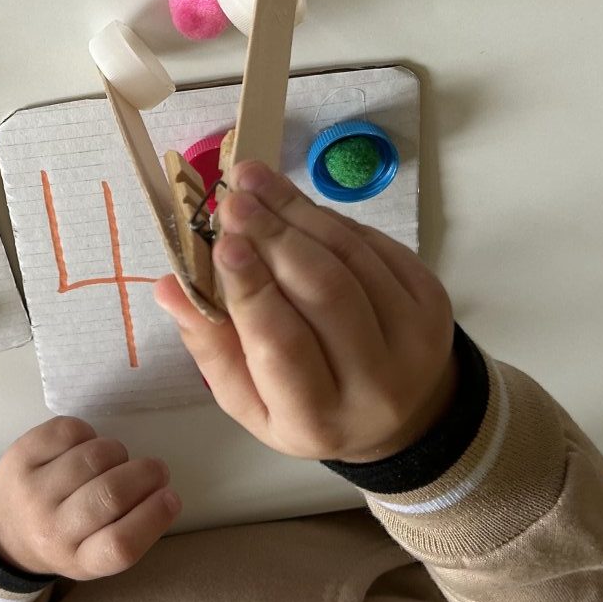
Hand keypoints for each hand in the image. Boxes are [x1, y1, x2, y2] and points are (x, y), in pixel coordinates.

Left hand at [0, 417, 181, 579]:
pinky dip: (89, 433)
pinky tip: (87, 446)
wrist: (3, 529)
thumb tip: (163, 492)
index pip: (120, 546)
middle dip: (145, 474)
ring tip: (117, 460)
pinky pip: (68, 431)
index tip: (171, 496)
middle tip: (156, 470)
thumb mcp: (95, 555)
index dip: (154, 517)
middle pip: (110, 495)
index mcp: (77, 561)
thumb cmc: (65, 539)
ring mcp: (31, 491)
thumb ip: (129, 531)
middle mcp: (50, 530)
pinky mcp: (19, 456)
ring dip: (117, 452)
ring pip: (92, 457)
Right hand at [155, 160, 455, 463]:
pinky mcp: (432, 300)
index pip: (282, 345)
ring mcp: (414, 338)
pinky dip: (328, 218)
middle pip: (325, 292)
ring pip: (352, 258)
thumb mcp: (248, 399)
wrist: (397, 413)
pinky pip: (374, 245)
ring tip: (253, 182)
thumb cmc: (305, 407)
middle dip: (274, 237)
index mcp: (316, 419)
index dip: (252, 289)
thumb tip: (170, 287)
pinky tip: (292, 204)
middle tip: (233, 200)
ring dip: (298, 213)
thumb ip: (209, 346)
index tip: (222, 242)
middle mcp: (375, 384)